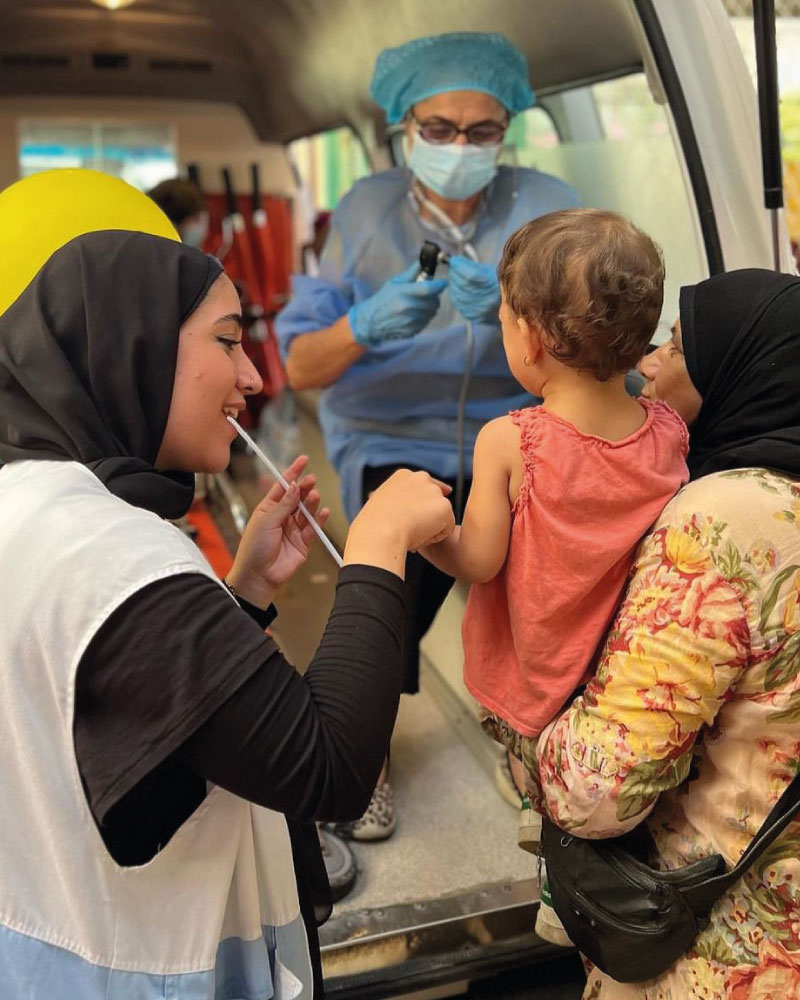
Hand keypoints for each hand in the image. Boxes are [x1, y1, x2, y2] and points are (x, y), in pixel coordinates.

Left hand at [227, 455, 329, 605]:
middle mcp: (282, 517)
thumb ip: (284, 504)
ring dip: (312, 502)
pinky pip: (314, 528)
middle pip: (297, 497)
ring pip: (307, 511)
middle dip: (305, 487)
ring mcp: (294, 530)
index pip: (283, 486)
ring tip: (314, 495)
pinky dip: (320, 520)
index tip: (303, 460)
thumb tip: (295, 486)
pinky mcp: (304, 543)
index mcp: (268, 509)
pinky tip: (324, 512)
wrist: (258, 576)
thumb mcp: (266, 521)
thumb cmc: (254, 548)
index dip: (293, 472)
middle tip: (311, 480)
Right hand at [344, 470, 454, 575]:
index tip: (428, 507)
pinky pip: (447, 529)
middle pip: (435, 499)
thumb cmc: (374, 525)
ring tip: (411, 535)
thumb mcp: (381, 506)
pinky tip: (420, 538)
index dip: (426, 499)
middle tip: (413, 530)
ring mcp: (434, 491)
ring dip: (430, 528)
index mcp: (403, 476)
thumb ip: (395, 502)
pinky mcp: (444, 507)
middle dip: (430, 514)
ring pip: (441, 516)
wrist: (381, 532)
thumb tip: (402, 511)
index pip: (423, 483)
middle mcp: (421, 478)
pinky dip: (435, 538)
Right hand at [348, 262, 446, 346]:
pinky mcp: (412, 331)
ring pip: (432, 312)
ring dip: (429, 308)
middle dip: (433, 297)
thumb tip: (424, 260)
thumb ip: (412, 273)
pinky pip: (426, 322)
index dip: (439, 285)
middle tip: (427, 294)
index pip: (428, 288)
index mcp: (403, 292)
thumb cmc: (384, 298)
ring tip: (418, 305)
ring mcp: (410, 321)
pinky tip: (413, 315)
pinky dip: (424, 317)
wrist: (370, 321)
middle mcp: (408, 307)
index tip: (443, 283)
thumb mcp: (395, 283)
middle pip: (434, 302)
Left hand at [448, 254, 500, 322]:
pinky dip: (456, 295)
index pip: (470, 276)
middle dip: (454, 274)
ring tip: (456, 278)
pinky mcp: (474, 316)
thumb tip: (455, 261)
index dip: (459, 267)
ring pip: (458, 295)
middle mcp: (487, 300)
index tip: (454, 261)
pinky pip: (459, 304)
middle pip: (462, 285)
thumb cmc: (498, 284)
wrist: (508, 304)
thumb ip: (472, 266)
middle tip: (454, 269)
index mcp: (494, 286)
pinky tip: (458, 290)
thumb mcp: (489, 271)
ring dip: (454, 284)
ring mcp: (479, 310)